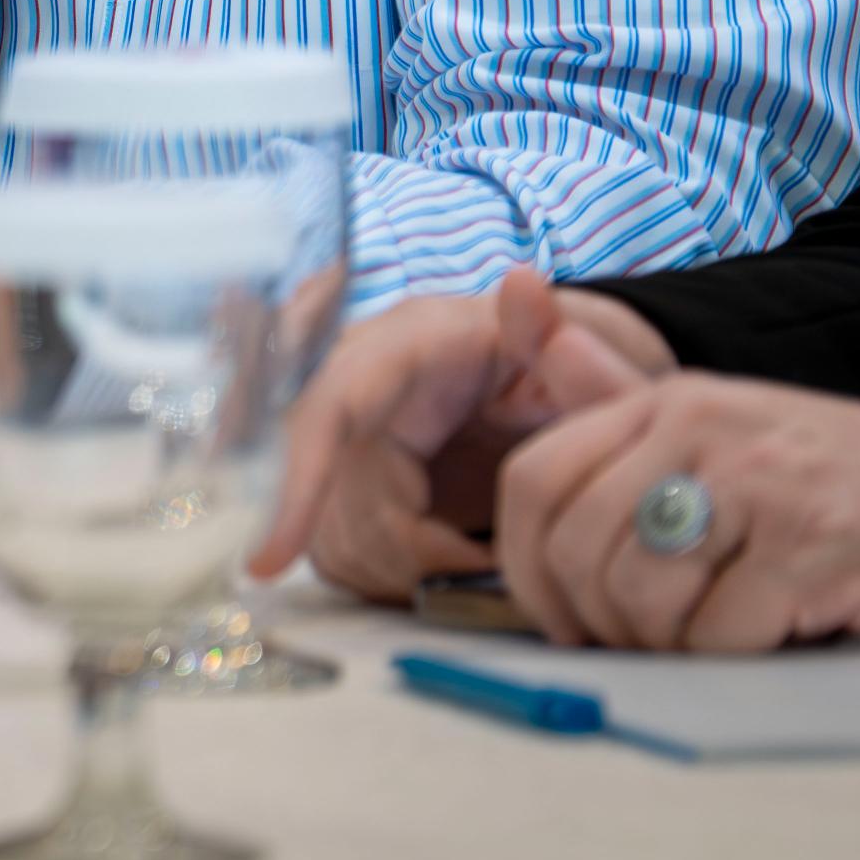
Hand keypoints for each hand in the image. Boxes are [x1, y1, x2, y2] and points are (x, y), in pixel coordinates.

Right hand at [252, 268, 674, 598]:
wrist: (580, 391)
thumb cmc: (583, 370)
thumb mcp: (586, 349)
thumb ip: (555, 333)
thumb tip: (520, 283)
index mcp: (410, 345)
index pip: (328, 406)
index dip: (297, 479)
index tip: (272, 557)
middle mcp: (360, 385)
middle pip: (326, 491)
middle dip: (395, 546)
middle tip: (479, 564)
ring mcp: (354, 438)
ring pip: (329, 532)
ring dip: (397, 568)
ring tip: (478, 560)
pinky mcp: (359, 483)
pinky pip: (341, 551)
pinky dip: (390, 575)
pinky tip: (447, 563)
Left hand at [496, 372, 859, 651]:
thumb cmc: (834, 480)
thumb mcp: (717, 426)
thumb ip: (613, 393)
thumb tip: (524, 314)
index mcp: (664, 402)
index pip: (533, 479)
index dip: (523, 563)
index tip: (554, 614)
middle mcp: (700, 431)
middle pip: (575, 547)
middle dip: (589, 618)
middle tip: (630, 643)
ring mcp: (756, 486)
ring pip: (637, 595)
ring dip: (661, 642)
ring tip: (706, 634)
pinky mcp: (809, 550)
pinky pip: (717, 633)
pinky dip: (729, 655)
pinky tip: (767, 634)